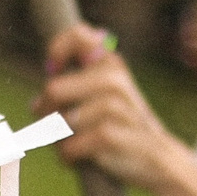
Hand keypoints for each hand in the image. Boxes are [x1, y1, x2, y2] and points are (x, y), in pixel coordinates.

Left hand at [39, 24, 187, 192]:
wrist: (160, 160)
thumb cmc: (124, 128)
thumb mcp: (108, 99)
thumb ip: (75, 91)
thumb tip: (35, 105)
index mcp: (112, 64)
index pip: (79, 35)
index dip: (57, 51)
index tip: (54, 71)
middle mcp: (113, 79)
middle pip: (53, 90)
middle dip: (46, 112)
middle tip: (55, 126)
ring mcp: (113, 107)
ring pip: (59, 122)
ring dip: (59, 139)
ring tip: (74, 145)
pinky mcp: (108, 136)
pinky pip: (68, 147)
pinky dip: (68, 157)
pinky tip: (78, 159)